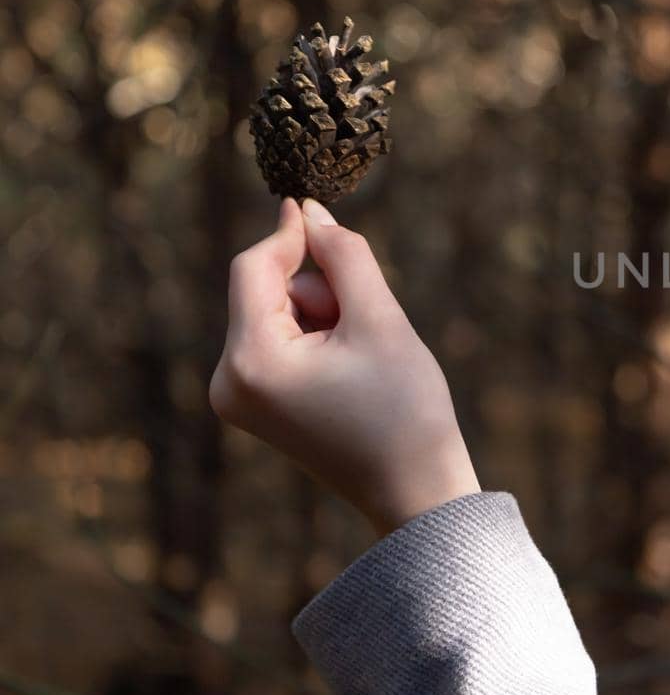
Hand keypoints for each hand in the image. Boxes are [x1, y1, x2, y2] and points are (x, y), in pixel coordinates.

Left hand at [210, 197, 481, 537]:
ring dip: (324, 317)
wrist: (416, 492)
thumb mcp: (381, 321)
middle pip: (267, 291)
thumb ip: (345, 257)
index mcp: (251, 362)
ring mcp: (239, 397)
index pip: (255, 267)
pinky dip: (317, 339)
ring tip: (364, 360)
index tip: (319, 203)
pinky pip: (280, 341)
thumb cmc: (405, 411)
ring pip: (277, 314)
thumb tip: (312, 211)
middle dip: (321, 293)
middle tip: (367, 329)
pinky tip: (351, 371)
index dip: (290, 234)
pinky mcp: (257, 405)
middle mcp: (229, 381)